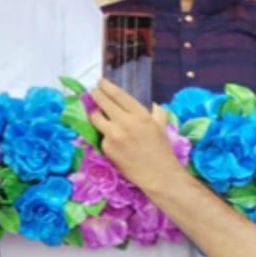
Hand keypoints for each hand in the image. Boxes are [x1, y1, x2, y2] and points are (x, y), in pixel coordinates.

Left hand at [88, 79, 181, 193]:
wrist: (159, 175)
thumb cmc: (162, 150)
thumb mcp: (162, 126)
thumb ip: (156, 112)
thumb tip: (152, 104)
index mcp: (140, 115)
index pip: (118, 95)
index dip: (107, 86)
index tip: (100, 81)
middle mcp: (125, 123)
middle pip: (103, 102)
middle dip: (95, 94)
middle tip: (93, 92)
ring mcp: (113, 135)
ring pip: (95, 117)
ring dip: (95, 113)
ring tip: (98, 113)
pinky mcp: (106, 147)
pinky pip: (101, 135)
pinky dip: (105, 134)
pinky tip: (113, 140)